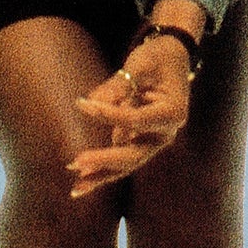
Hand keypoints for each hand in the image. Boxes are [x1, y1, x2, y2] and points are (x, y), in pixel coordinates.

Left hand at [67, 32, 193, 197]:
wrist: (171, 60)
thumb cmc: (157, 58)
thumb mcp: (139, 65)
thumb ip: (118, 85)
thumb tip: (91, 101)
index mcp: (172, 112)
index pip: (136, 120)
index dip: (108, 114)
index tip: (82, 103)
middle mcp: (165, 133)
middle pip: (134, 154)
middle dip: (105, 160)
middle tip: (77, 163)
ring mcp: (153, 141)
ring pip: (127, 165)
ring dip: (101, 175)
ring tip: (76, 188)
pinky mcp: (140, 142)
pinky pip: (120, 160)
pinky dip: (102, 170)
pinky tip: (80, 180)